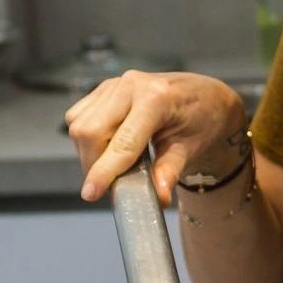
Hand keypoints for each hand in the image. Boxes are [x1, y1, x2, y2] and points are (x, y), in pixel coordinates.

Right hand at [65, 70, 247, 206]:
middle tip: (108, 185)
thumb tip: (158, 197)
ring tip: (112, 164)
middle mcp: (131, 85)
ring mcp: (114, 84)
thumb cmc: (200, 120)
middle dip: (93, 165)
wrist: (203, 96)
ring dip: (89, 152)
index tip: (91, 194)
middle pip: (90, 132)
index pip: (122, 142)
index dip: (104, 171)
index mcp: (156, 98)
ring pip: (79, 125)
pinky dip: (87, 138)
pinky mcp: (104, 88)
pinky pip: (79, 117)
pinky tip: (108, 146)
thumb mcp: (190, 148)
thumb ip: (170, 172)